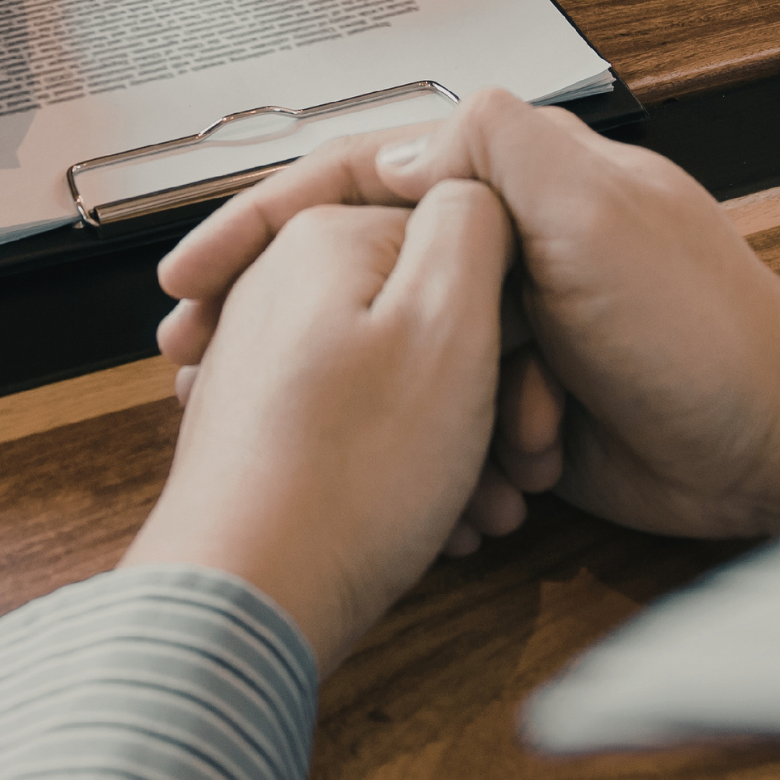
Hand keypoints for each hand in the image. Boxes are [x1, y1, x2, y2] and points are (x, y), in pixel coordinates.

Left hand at [123, 181, 513, 674]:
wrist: (248, 594)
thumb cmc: (346, 475)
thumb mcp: (448, 325)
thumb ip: (472, 224)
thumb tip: (475, 184)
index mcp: (325, 235)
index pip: (461, 235)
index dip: (513, 315)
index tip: (531, 382)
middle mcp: (284, 278)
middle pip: (429, 309)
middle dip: (489, 386)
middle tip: (521, 457)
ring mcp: (271, 347)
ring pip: (404, 372)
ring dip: (460, 436)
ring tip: (486, 503)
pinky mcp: (269, 413)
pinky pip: (365, 416)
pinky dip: (411, 461)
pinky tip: (442, 519)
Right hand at [159, 89, 779, 541]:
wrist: (771, 445)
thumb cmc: (698, 324)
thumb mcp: (595, 213)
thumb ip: (498, 151)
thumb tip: (398, 147)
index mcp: (506, 179)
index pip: (352, 176)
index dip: (261, 220)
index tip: (190, 275)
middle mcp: (493, 243)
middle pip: (347, 259)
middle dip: (265, 311)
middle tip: (192, 362)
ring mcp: (496, 324)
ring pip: (377, 342)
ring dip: (328, 385)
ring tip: (248, 423)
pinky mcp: (506, 399)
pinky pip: (423, 412)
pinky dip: (395, 440)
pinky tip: (359, 470)